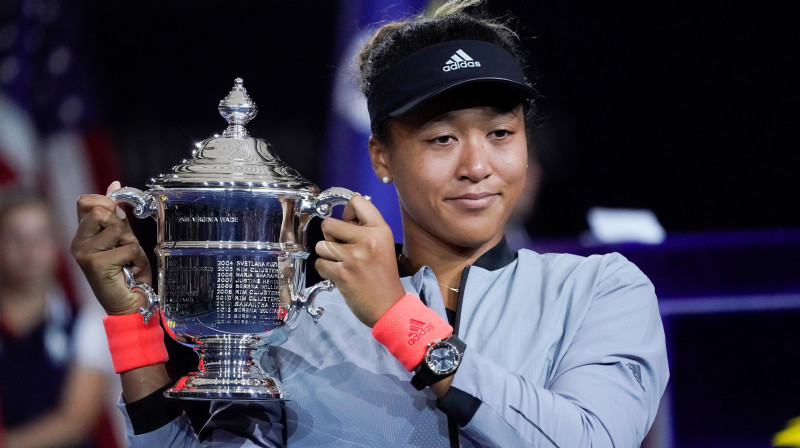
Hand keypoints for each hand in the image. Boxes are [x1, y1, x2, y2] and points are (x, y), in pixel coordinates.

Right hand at [70, 181, 151, 314]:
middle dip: (123, 228)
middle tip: (125, 248)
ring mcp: (84, 253)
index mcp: (83, 235)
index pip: (86, 202)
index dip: (106, 202)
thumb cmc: (127, 274)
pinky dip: (136, 259)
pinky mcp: (95, 264)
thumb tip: (113, 186)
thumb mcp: (124, 239)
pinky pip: (128, 248)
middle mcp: (78, 243)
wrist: (130, 305)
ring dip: (131, 244)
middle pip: (103, 211)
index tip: (118, 213)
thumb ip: (117, 216)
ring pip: (117, 228)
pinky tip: (129, 271)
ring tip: (127, 261)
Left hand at [314, 194, 405, 326]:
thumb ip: (365, 227)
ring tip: (342, 263)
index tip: (347, 223)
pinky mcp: (342, 273)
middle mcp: (368, 239)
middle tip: (343, 248)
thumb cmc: (383, 276)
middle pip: (330, 223)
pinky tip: (339, 274)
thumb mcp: (382, 244)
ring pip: (321, 244)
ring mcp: (354, 256)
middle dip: (330, 236)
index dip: (346, 212)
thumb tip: (344, 211)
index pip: (357, 201)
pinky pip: (320, 262)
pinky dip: (326, 269)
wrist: (388, 306)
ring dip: (327, 255)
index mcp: (380, 230)